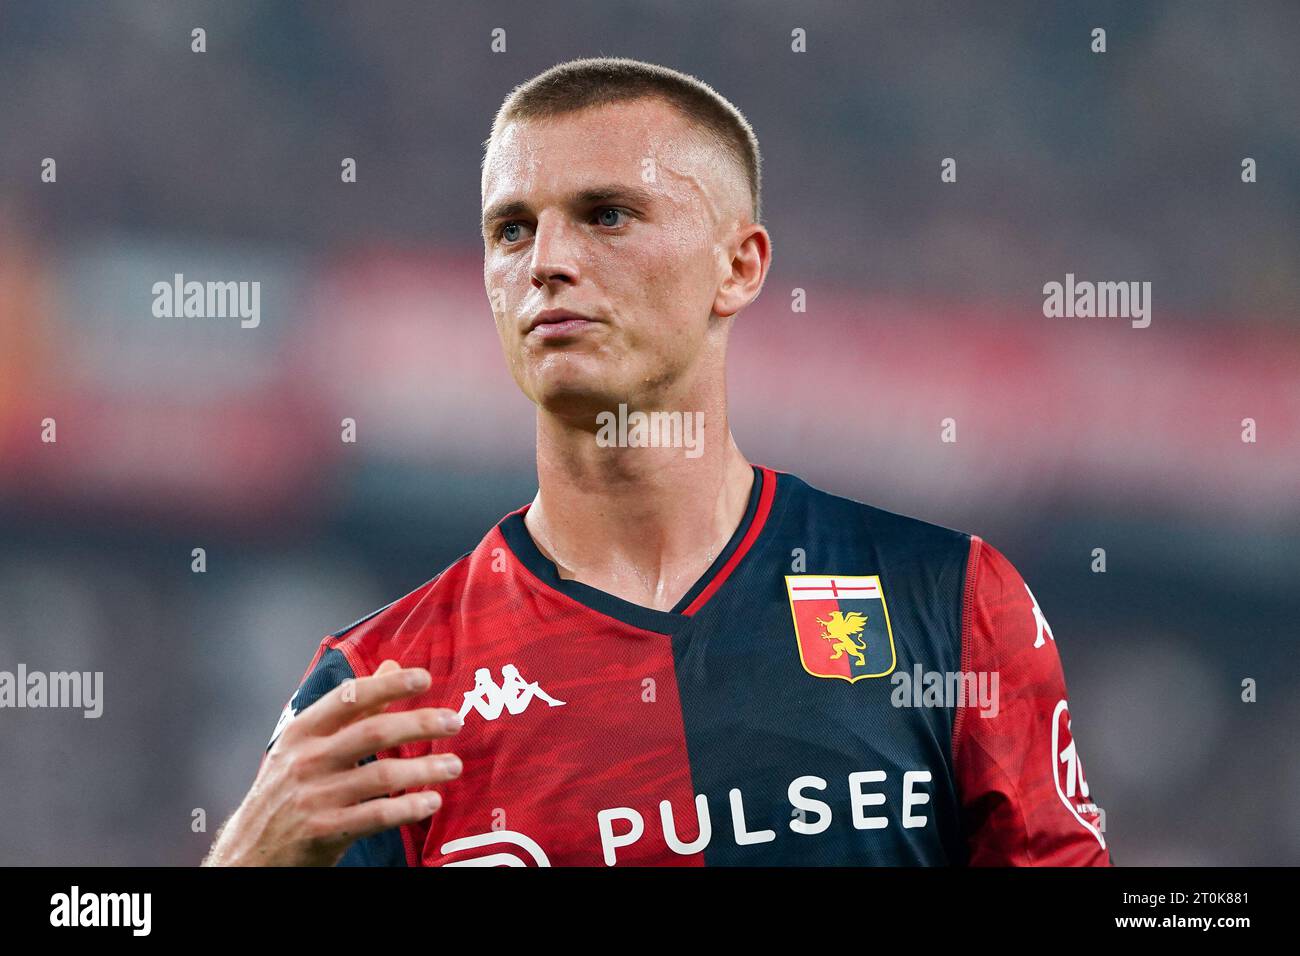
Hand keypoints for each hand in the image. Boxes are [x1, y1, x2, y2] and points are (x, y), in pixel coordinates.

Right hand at [202, 659, 461, 865]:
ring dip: (424, 769)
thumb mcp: (306, 744)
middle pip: (373, 733)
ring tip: (454, 766)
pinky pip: (376, 815)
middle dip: (419, 724)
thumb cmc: (286, 790)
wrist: (248, 851)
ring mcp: (315, 796)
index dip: (389, 685)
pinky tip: (431, 801)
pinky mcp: (325, 831)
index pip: (349, 698)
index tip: (424, 678)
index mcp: (302, 731)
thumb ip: (352, 708)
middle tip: (454, 722)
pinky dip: (408, 808)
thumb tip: (391, 666)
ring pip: (381, 775)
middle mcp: (307, 760)